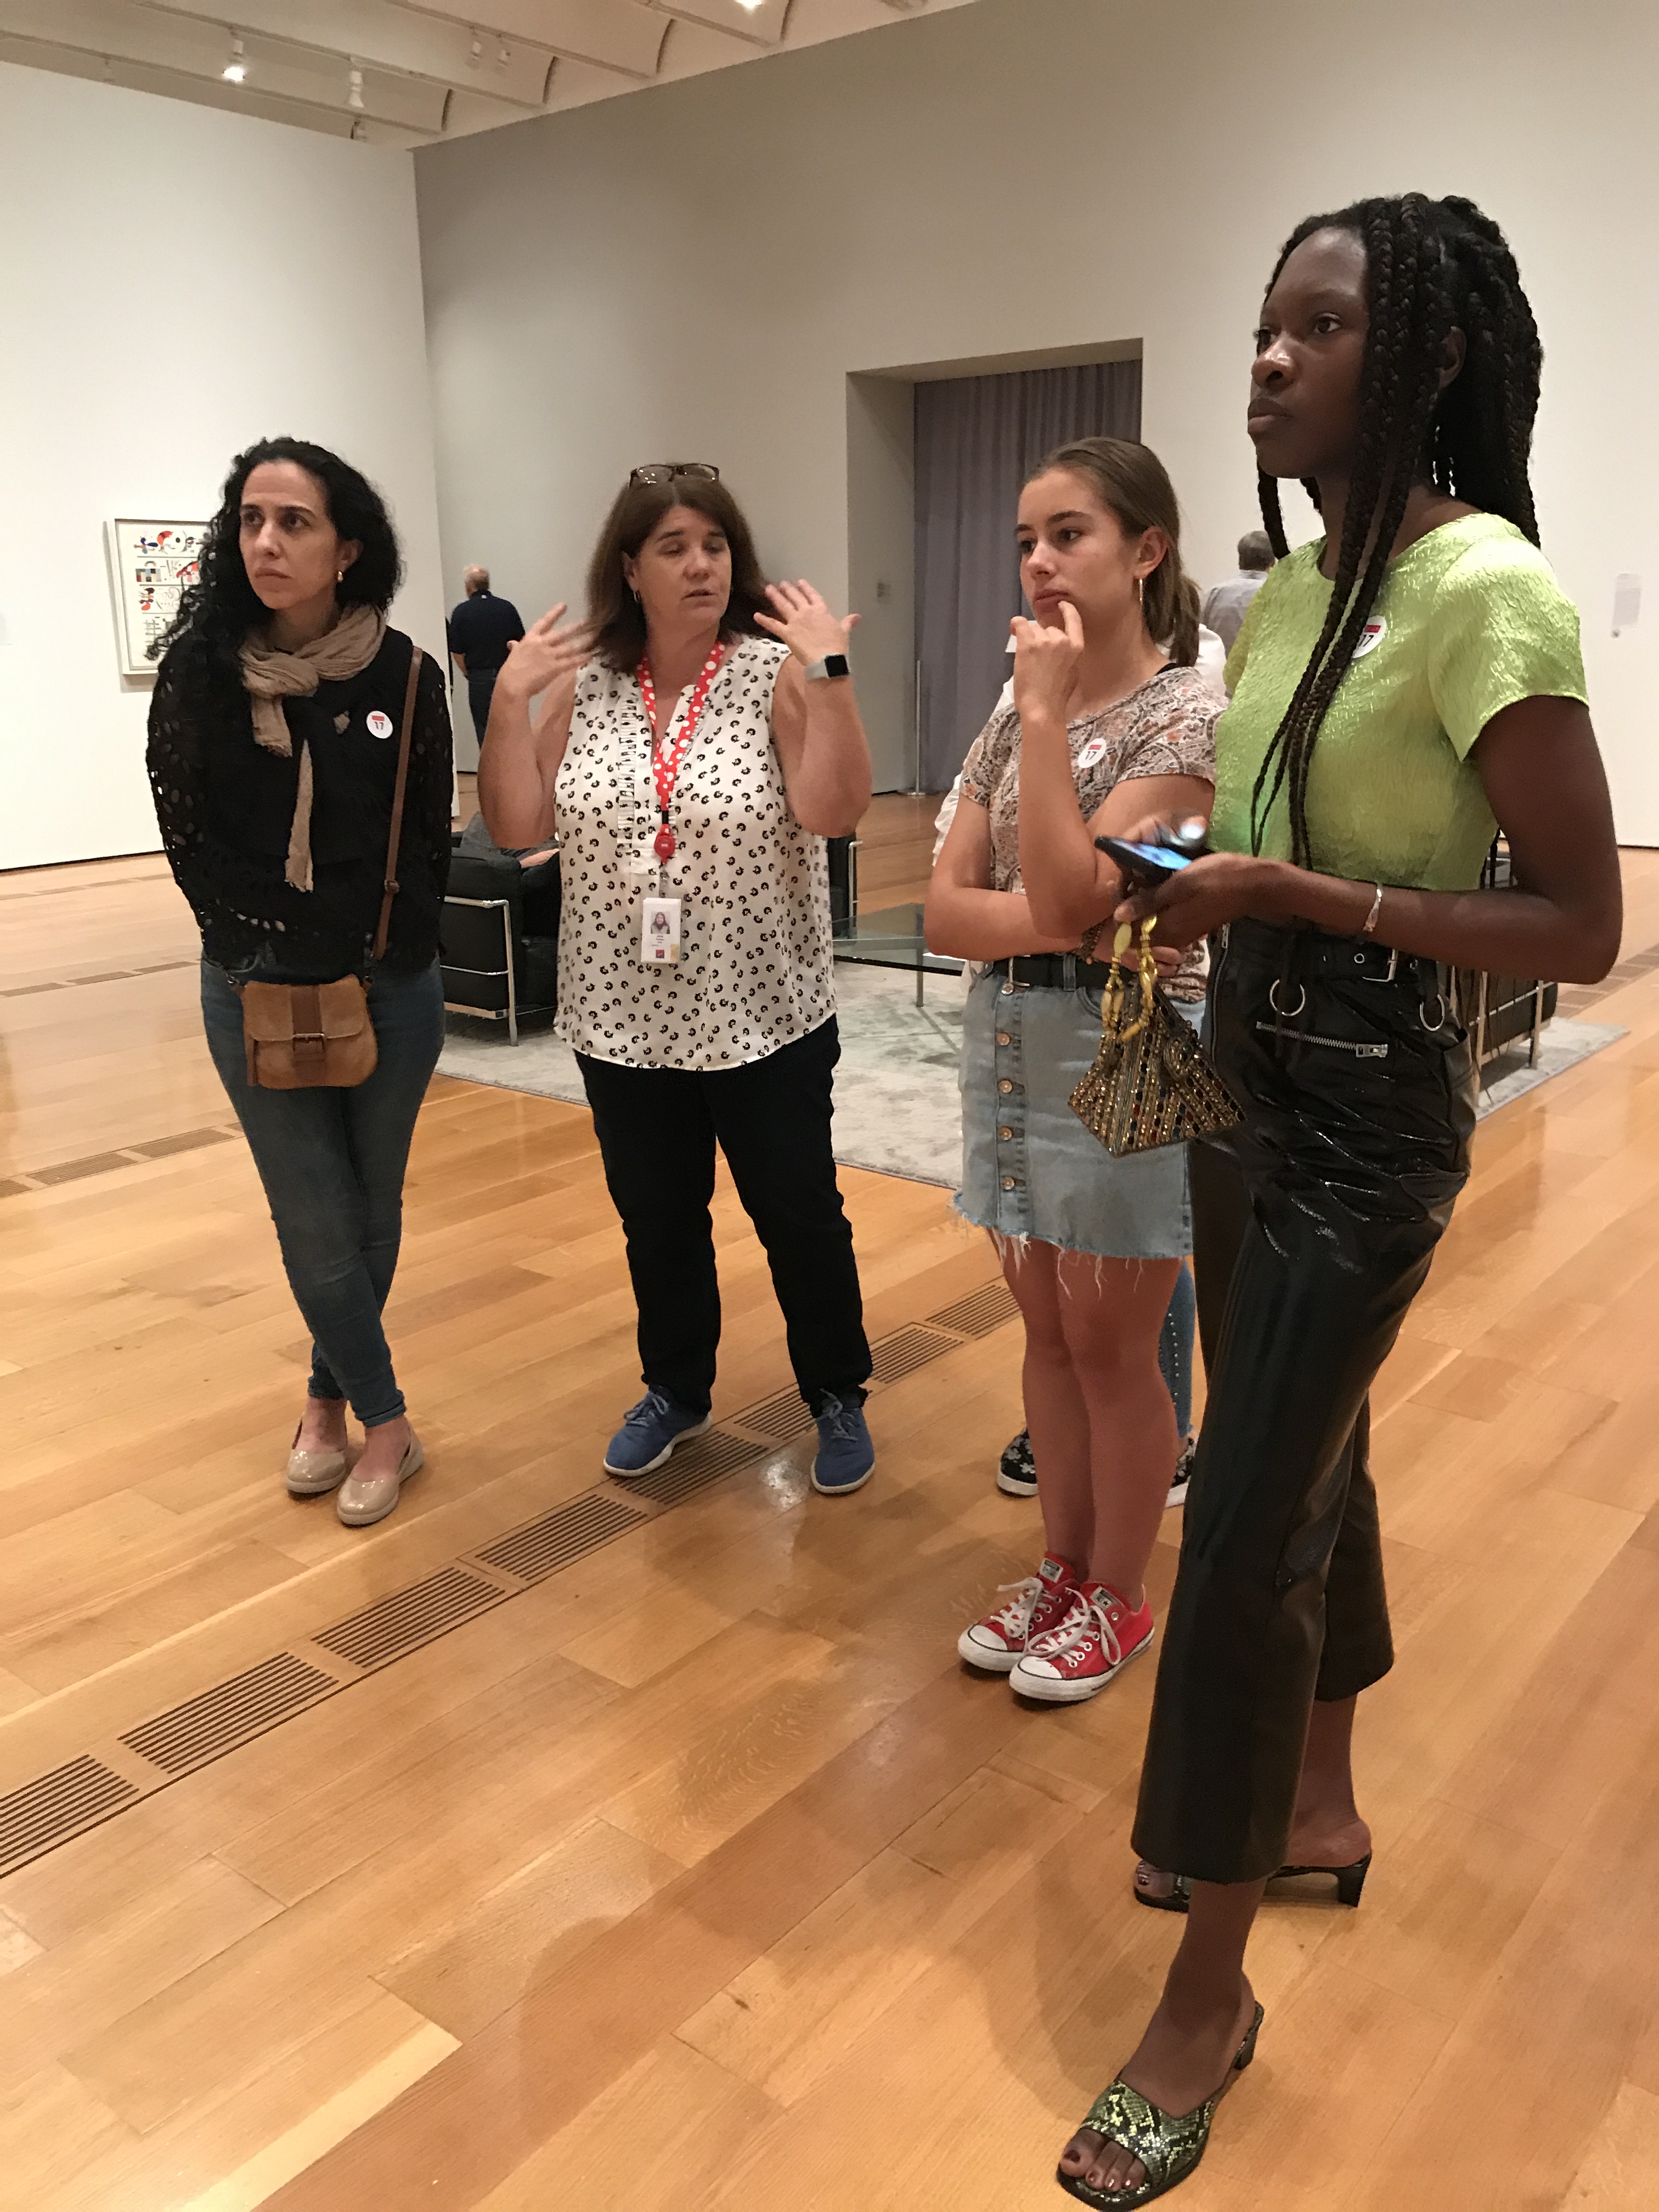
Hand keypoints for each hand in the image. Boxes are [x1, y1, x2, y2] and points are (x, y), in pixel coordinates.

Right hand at [495, 603, 594, 702]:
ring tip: (595, 636)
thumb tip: (512, 643)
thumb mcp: (513, 655)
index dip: (554, 613)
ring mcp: (549, 655)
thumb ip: (516, 647)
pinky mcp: (555, 667)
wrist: (512, 684)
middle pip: (561, 633)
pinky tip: (591, 655)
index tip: (564, 605)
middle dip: (575, 627)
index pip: (544, 622)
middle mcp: (542, 644)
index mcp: (530, 639)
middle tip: (587, 621)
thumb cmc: (510, 671)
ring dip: (583, 641)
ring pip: (570, 646)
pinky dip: (582, 658)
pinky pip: (571, 661)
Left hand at [755, 579, 857, 664]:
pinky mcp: (787, 633)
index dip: (805, 588)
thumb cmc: (836, 646)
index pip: (812, 595)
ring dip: (775, 597)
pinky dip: (764, 620)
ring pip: (783, 606)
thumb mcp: (844, 631)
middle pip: (795, 597)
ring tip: (769, 589)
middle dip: (788, 590)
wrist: (826, 659)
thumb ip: (848, 622)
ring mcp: (795, 621)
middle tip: (782, 584)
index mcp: (821, 610)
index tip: (800, 582)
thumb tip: (857, 616)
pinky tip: (756, 615)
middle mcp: (806, 612)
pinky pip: (773, 625)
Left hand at [1011, 602, 1083, 727]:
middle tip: (1036, 659)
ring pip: (1034, 630)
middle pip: (1049, 629)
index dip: (1067, 610)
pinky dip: (1015, 626)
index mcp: (1077, 647)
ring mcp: (1045, 640)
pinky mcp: (1028, 644)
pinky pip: (1019, 624)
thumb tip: (1061, 649)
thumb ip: (1069, 656)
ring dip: (1030, 640)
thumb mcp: (1073, 673)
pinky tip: (1013, 630)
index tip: (1061, 605)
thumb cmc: (1057, 697)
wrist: (1043, 707)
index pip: (1074, 619)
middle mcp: (1062, 639)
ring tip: (1028, 660)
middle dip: (1042, 639)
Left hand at [1115, 851, 1277, 948]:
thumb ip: (1149, 901)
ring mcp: (1182, 933)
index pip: (1128, 935)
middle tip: (1129, 879)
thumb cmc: (1217, 879)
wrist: (1253, 885)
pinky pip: (1164, 921)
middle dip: (1129, 908)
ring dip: (1143, 906)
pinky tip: (1159, 886)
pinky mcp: (1190, 925)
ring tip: (1141, 879)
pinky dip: (1157, 907)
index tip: (1120, 886)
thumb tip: (1118, 916)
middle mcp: (1172, 937)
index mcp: (1167, 929)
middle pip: (1138, 931)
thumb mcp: (1180, 885)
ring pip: (1151, 925)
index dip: (1119, 912)